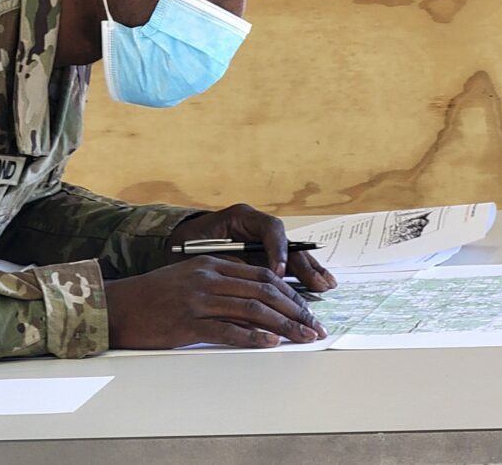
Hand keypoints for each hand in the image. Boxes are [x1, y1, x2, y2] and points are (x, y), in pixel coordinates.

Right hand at [105, 256, 328, 348]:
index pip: (262, 274)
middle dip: (296, 310)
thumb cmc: (152, 296)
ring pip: (252, 310)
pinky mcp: (187, 323)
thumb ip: (220, 282)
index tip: (307, 309)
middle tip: (315, 327)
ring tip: (304, 338)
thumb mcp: (188, 278)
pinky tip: (271, 343)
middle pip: (264, 291)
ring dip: (284, 326)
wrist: (116, 307)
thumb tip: (256, 299)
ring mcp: (197, 300)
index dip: (290, 292)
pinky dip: (253, 337)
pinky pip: (227, 330)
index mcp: (211, 263)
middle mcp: (207, 278)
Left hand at [169, 204, 337, 291]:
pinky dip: (302, 275)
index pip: (270, 229)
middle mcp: (256, 226)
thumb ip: (224, 262)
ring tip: (326, 285)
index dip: (278, 251)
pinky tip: (318, 284)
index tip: (279, 272)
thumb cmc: (184, 248)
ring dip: (310, 271)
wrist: (175, 246)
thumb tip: (245, 283)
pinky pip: (288, 264)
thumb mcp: (199, 253)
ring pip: (292, 253)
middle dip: (303, 266)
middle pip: (287, 243)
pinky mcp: (265, 256)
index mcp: (240, 217)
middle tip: (318, 285)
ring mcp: (263, 240)